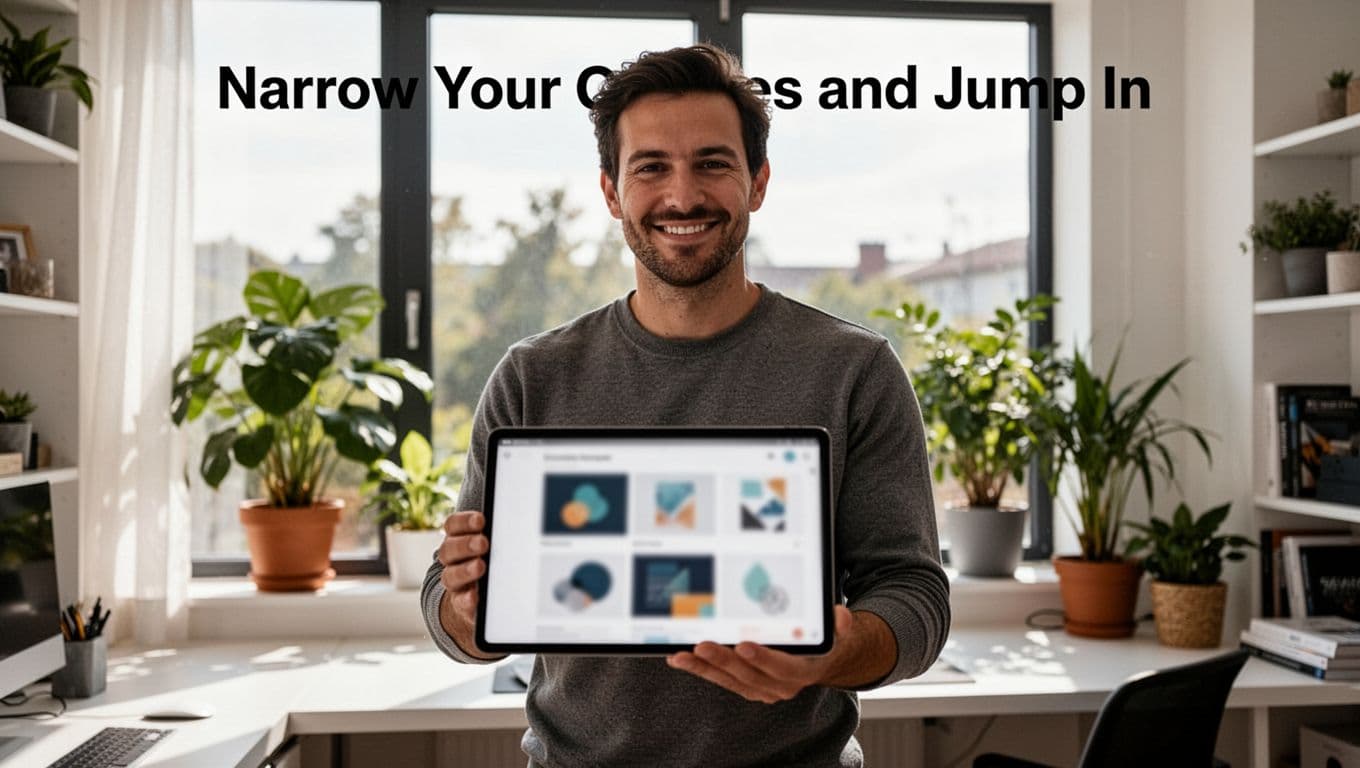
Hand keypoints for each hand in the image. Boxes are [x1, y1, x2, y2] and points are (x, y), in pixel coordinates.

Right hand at [436, 510, 492, 657]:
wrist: (476, 594)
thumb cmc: (490, 560)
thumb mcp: (495, 544)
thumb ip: (501, 533)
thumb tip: (522, 522)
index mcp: (458, 538)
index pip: (453, 525)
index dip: (464, 521)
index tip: (481, 520)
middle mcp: (453, 559)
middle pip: (449, 549)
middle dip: (466, 544)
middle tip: (484, 543)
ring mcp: (455, 580)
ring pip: (450, 575)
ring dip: (465, 570)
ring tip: (480, 566)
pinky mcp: (460, 601)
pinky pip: (459, 601)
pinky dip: (466, 598)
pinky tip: (475, 595)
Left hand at [666, 605, 855, 702]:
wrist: (820, 660)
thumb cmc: (823, 640)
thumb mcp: (839, 632)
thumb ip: (841, 625)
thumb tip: (840, 616)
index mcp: (803, 672)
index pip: (782, 668)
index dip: (764, 658)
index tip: (744, 645)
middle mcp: (781, 686)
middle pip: (749, 675)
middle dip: (725, 660)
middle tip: (703, 644)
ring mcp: (760, 688)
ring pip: (729, 679)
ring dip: (704, 668)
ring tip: (682, 655)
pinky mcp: (744, 685)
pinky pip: (720, 679)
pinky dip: (700, 669)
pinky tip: (680, 658)